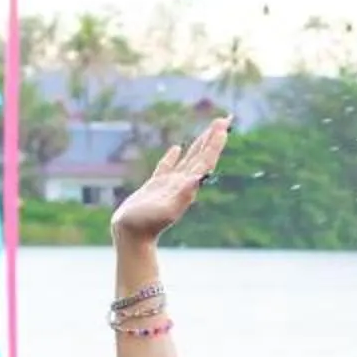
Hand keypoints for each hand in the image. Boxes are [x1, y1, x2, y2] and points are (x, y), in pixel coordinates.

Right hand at [111, 117, 230, 241]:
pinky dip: (174, 156)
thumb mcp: (166, 210)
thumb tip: (197, 178)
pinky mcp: (156, 186)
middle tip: (225, 119)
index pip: (206, 160)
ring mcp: (170, 184)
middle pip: (202, 156)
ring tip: (209, 130)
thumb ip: (182, 195)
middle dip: (213, 138)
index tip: (224, 126)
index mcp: (187, 186)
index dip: (215, 143)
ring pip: (189, 159)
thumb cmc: (146, 224)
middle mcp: (183, 183)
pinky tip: (177, 148)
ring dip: (200, 144)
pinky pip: (167, 166)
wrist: (131, 236)